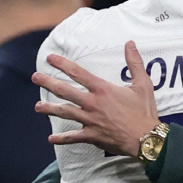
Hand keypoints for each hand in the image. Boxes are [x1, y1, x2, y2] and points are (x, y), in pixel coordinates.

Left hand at [33, 41, 158, 155]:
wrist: (146, 139)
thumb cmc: (144, 112)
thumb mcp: (143, 85)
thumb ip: (134, 63)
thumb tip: (130, 44)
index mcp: (102, 90)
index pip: (78, 73)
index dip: (62, 64)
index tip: (50, 58)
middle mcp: (93, 104)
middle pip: (65, 91)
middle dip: (48, 83)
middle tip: (35, 77)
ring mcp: (90, 120)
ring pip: (65, 113)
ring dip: (50, 109)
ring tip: (37, 107)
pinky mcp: (92, 136)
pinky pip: (73, 137)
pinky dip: (62, 138)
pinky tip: (51, 138)